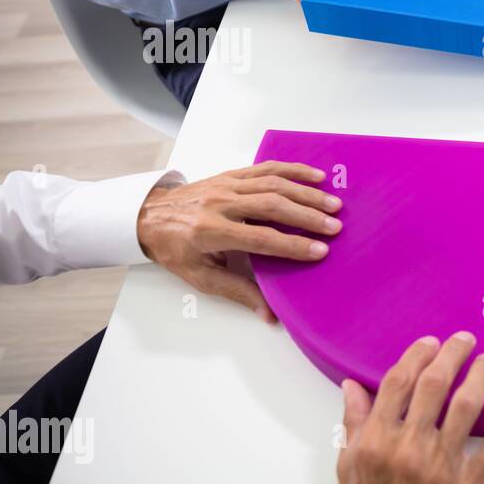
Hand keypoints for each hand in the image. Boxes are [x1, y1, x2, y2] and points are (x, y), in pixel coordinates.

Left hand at [136, 161, 340, 320]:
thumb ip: (238, 292)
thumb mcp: (201, 277)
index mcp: (211, 232)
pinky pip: (266, 168)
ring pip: (273, 184)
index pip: (261, 239)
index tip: (319, 252)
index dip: (292, 246)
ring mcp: (227, 185)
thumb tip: (270, 315)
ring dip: (307, 194)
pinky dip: (294, 170)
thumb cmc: (176, 249)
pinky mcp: (232, 174)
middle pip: (272, 206)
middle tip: (335, 227)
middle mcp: (221, 204)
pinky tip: (316, 176)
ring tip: (334, 204)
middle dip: (307, 216)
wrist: (149, 215)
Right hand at [338, 332, 483, 483]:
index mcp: (376, 441)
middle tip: (465, 340)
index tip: (431, 343)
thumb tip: (353, 386)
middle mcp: (408, 449)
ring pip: (467, 407)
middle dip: (453, 354)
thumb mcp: (349, 469)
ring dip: (481, 376)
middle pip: (434, 384)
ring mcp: (440, 467)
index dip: (417, 355)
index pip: (399, 382)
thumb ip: (353, 424)